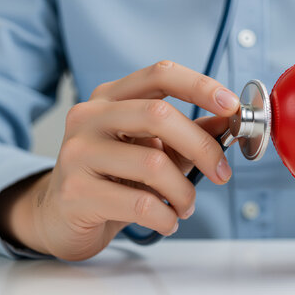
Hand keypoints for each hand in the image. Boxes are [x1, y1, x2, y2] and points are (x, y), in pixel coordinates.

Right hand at [5, 61, 238, 260]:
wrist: (62, 215)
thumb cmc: (114, 177)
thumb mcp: (155, 148)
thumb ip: (190, 133)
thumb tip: (229, 121)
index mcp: (112, 97)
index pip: (160, 74)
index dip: (200, 86)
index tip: (232, 106)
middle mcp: (90, 116)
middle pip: (159, 115)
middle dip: (203, 147)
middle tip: (222, 173)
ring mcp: (78, 152)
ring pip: (153, 165)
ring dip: (184, 192)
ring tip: (185, 205)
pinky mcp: (74, 191)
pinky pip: (140, 204)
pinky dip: (166, 217)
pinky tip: (167, 220)